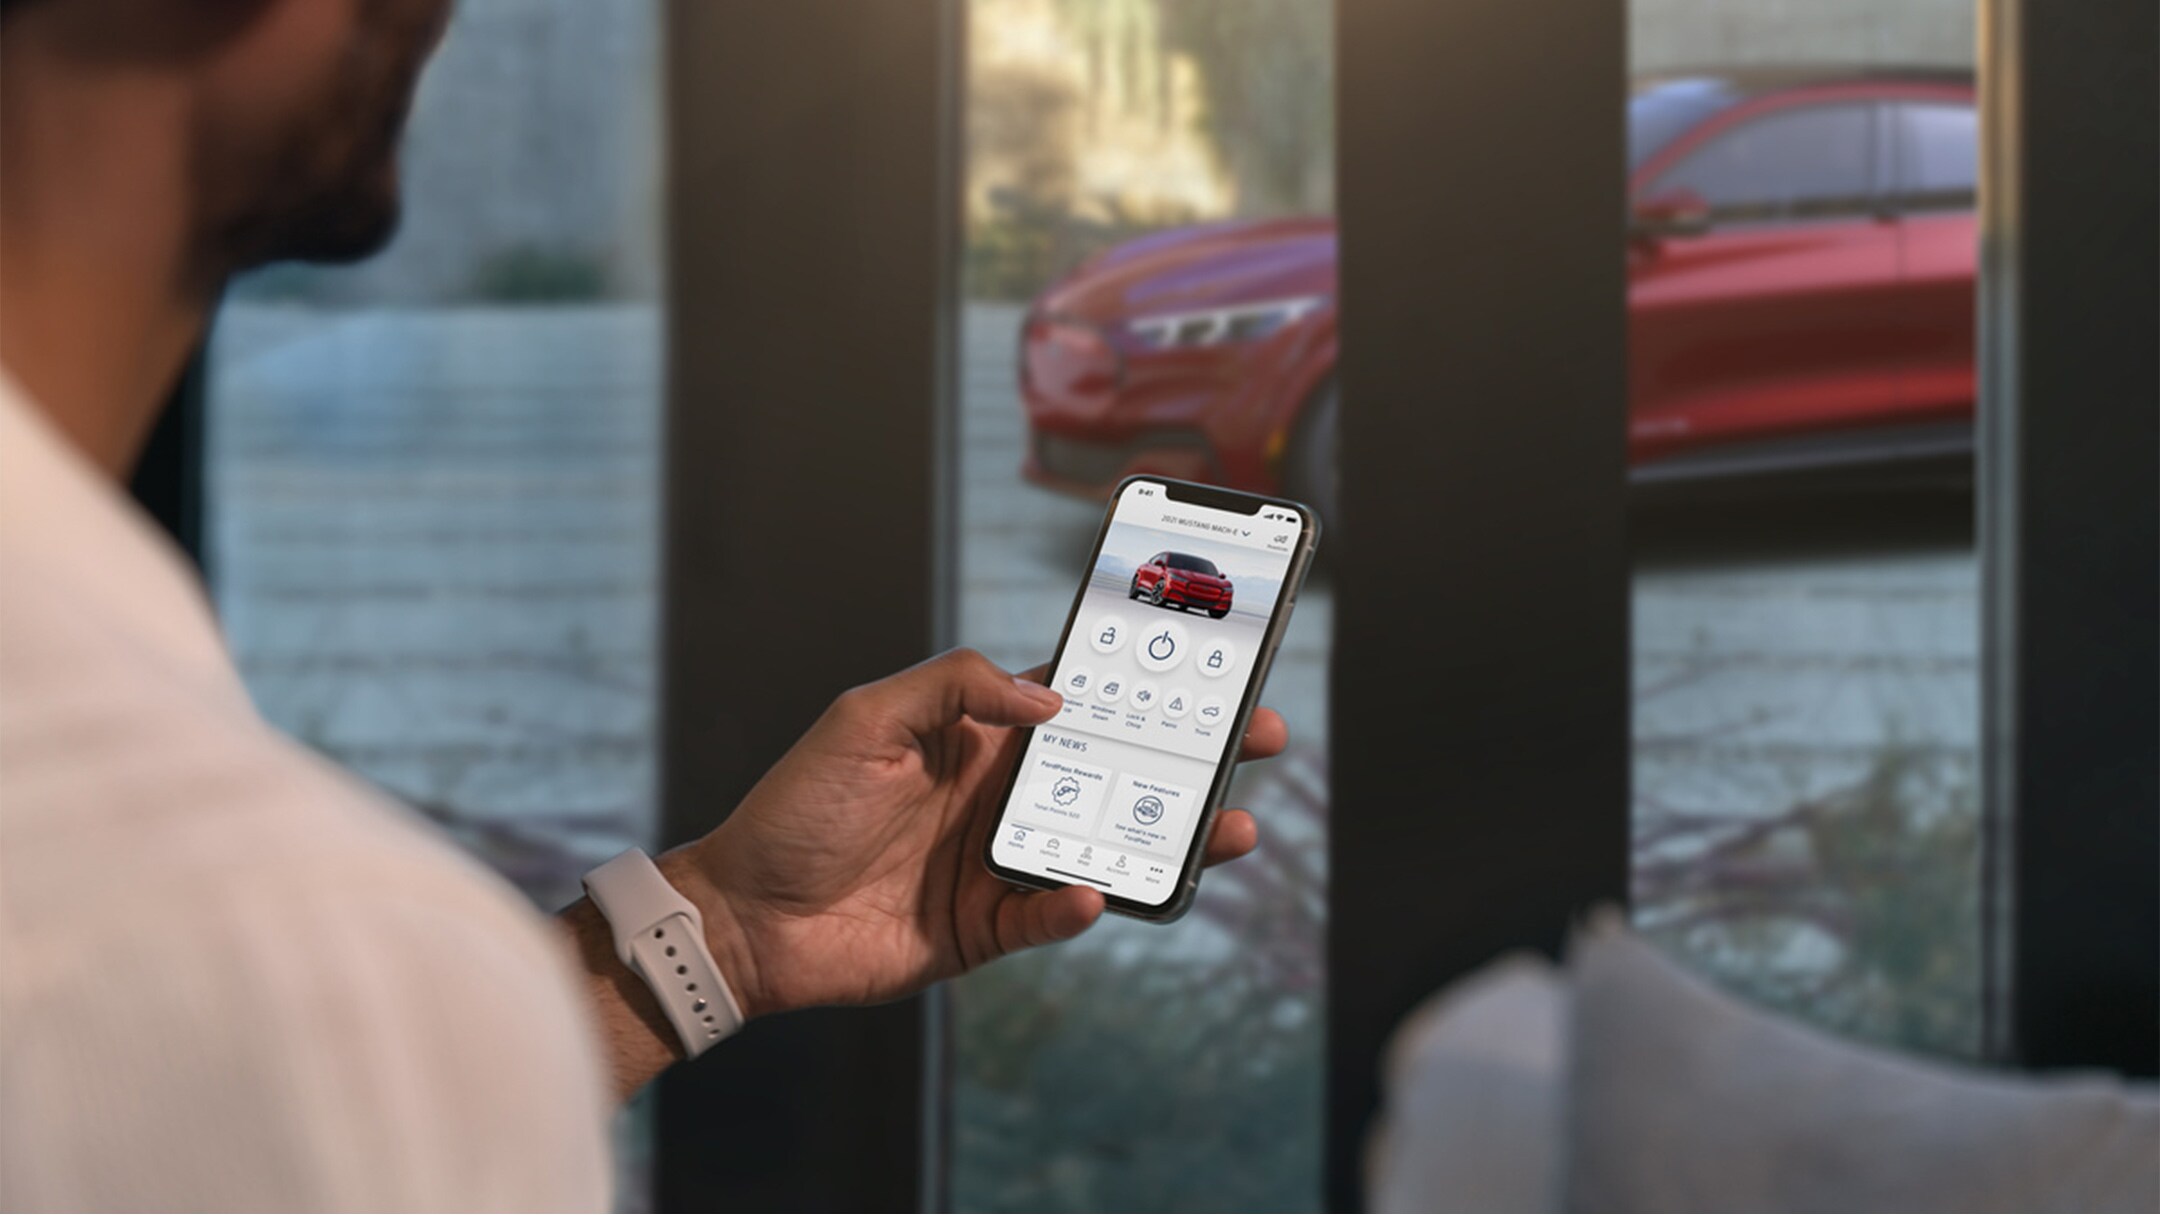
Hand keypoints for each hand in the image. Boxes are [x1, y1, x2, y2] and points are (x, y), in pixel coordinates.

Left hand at [665, 648, 1284, 1019]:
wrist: (746, 916)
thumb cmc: (796, 808)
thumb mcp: (865, 719)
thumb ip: (956, 687)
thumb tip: (1050, 699)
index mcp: (978, 738)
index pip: (1077, 701)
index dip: (1140, 685)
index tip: (1205, 668)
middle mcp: (1001, 797)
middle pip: (1115, 772)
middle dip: (1189, 758)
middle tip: (1258, 742)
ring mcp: (999, 864)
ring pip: (1104, 845)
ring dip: (1167, 837)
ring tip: (1227, 828)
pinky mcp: (988, 928)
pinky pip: (1050, 915)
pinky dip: (1076, 906)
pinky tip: (1093, 892)